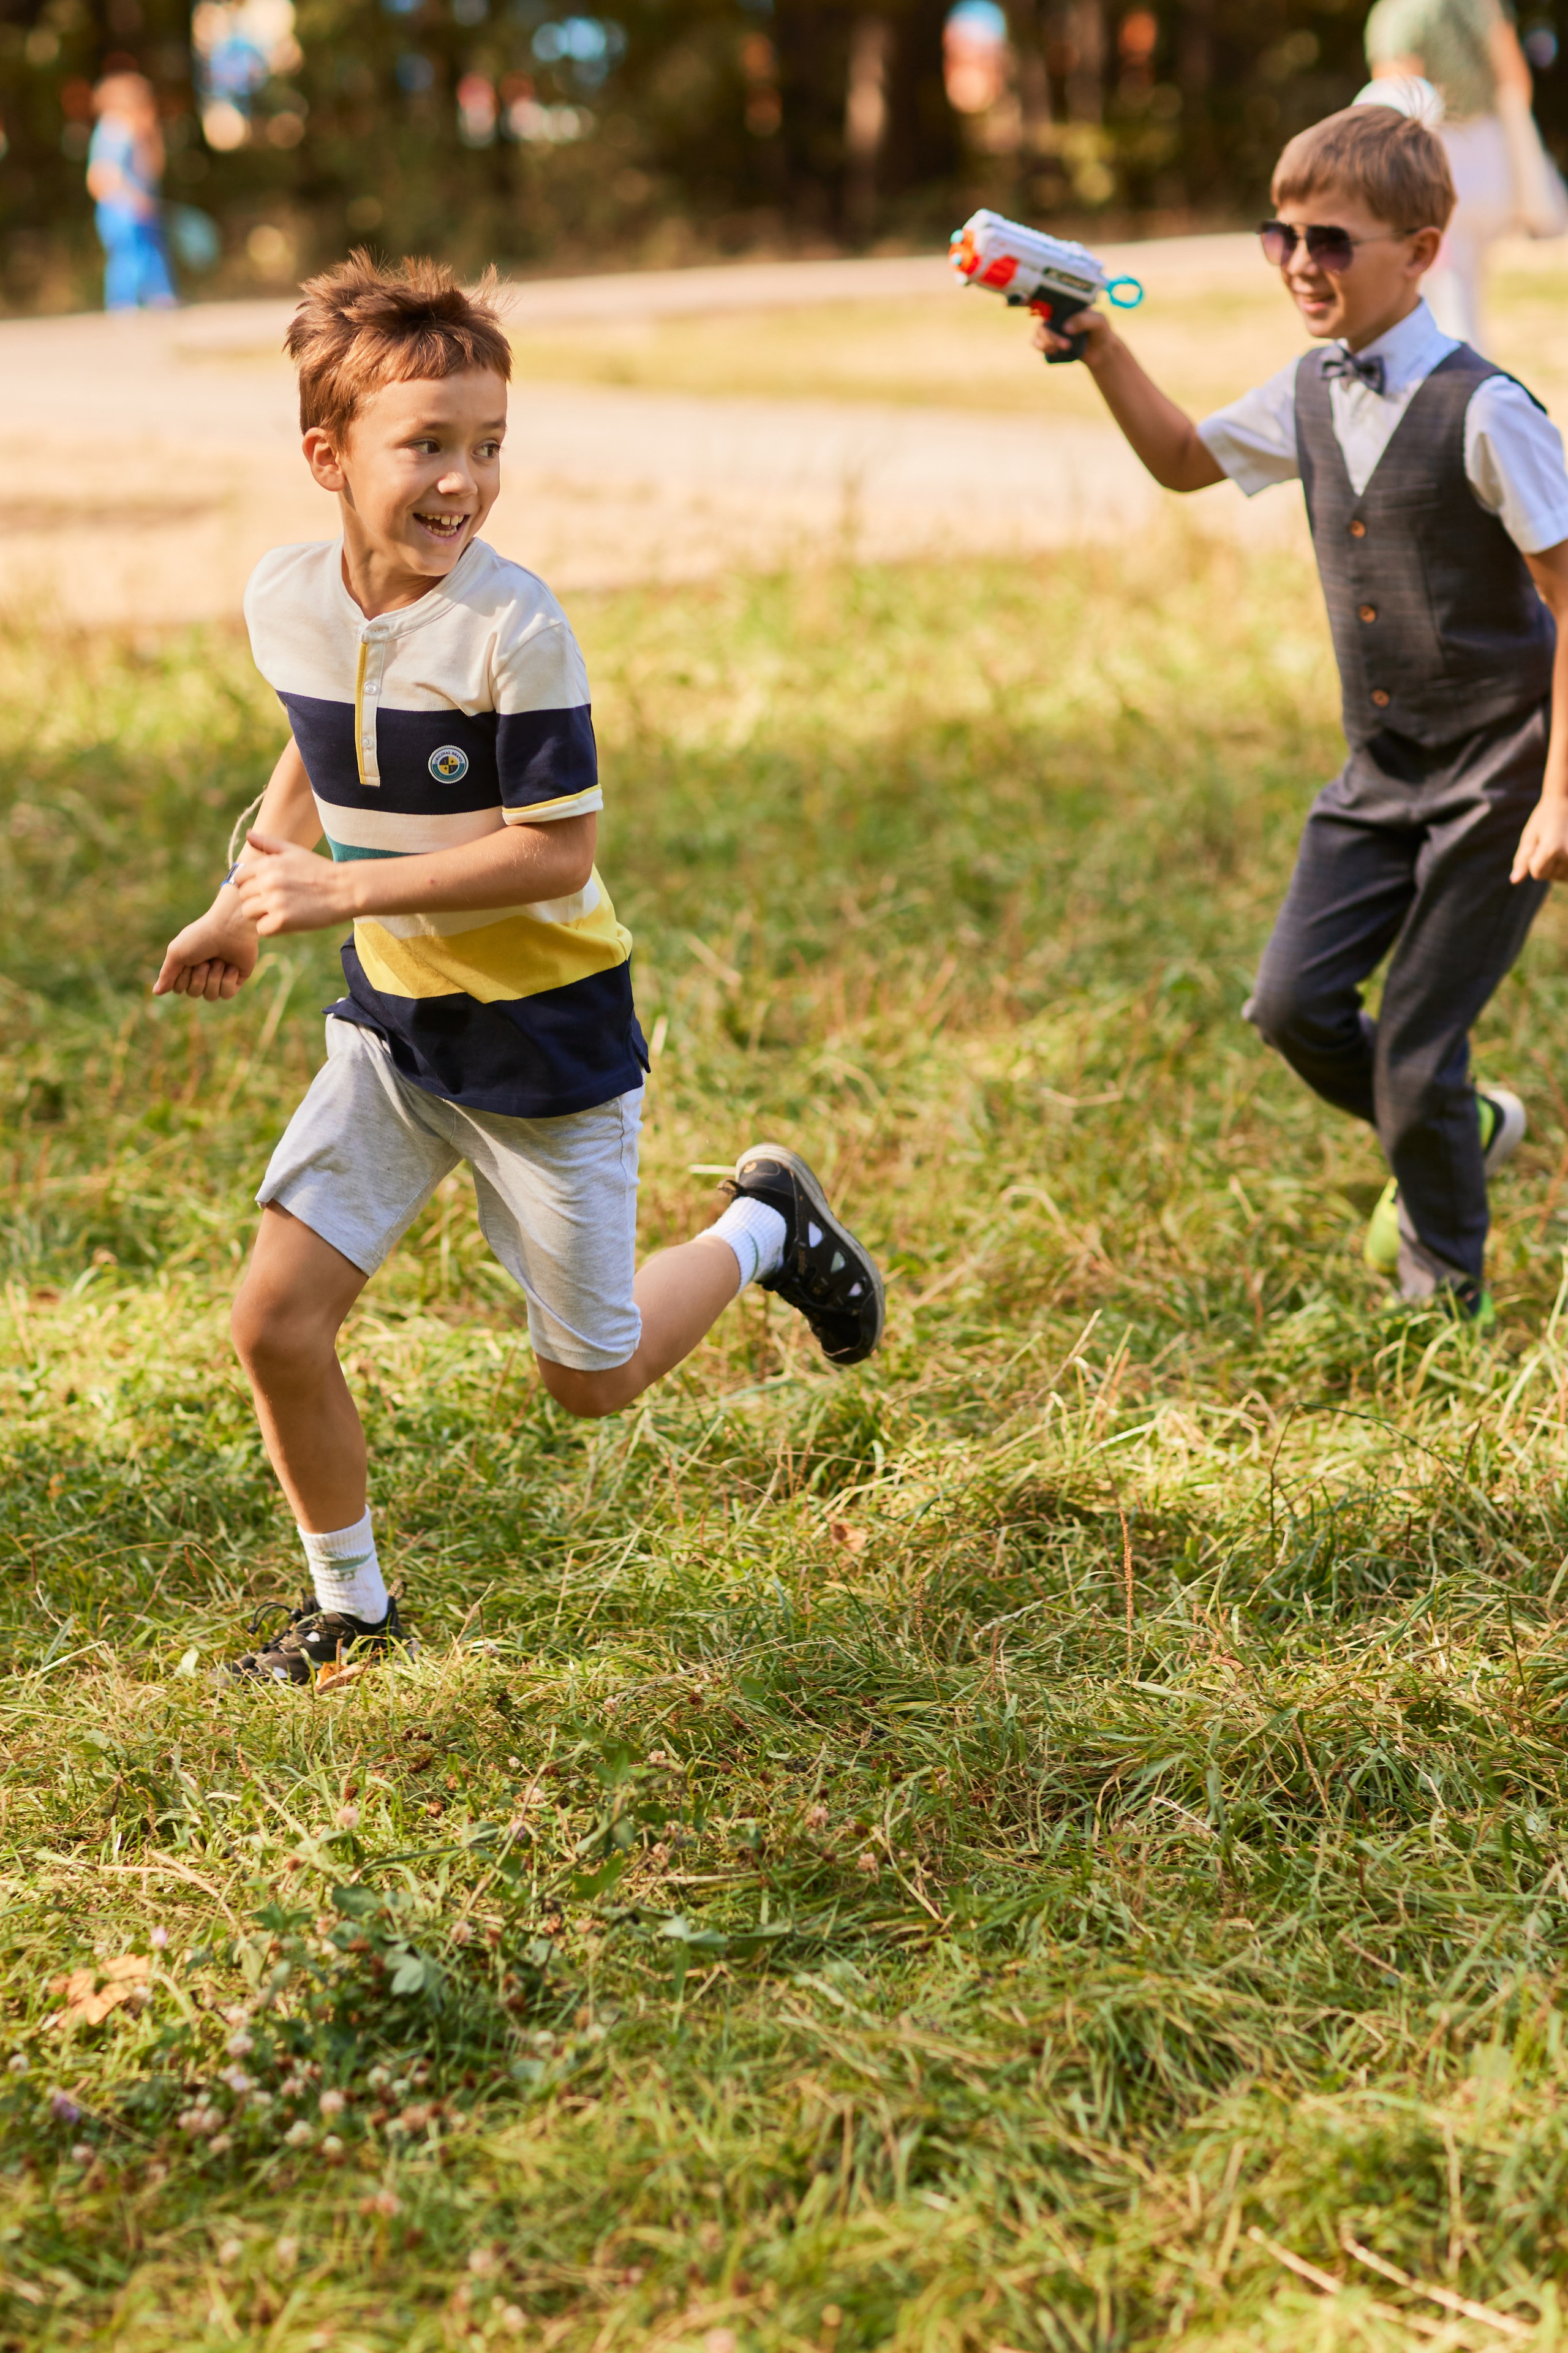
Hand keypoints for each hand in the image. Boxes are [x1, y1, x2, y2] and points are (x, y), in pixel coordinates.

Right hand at [153, 895, 259, 1000]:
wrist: (231, 928)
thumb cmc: (201, 937)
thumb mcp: (176, 953)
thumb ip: (167, 974)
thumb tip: (156, 992)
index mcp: (186, 965)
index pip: (178, 988)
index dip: (182, 978)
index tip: (188, 961)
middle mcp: (202, 972)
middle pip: (193, 993)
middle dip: (199, 978)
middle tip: (205, 961)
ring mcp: (219, 976)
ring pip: (210, 996)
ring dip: (213, 978)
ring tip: (219, 961)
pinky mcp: (236, 979)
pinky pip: (227, 994)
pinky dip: (227, 981)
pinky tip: (231, 967)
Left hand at [231, 832, 349, 934]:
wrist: (345, 889)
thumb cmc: (320, 870)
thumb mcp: (294, 851)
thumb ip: (268, 843)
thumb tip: (248, 834)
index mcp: (268, 864)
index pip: (238, 878)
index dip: (250, 885)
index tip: (265, 889)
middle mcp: (268, 881)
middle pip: (243, 897)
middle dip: (256, 900)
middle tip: (278, 901)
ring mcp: (274, 901)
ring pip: (249, 913)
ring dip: (262, 915)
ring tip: (282, 910)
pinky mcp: (283, 920)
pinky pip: (262, 929)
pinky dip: (272, 928)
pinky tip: (288, 920)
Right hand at [1030, 307, 1113, 365]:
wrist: (1101, 352)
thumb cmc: (1100, 331)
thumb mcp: (1098, 321)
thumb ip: (1084, 320)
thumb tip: (1065, 328)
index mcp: (1067, 305)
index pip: (1049, 300)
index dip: (1039, 303)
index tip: (1045, 315)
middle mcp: (1057, 314)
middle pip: (1043, 320)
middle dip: (1050, 335)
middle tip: (1066, 345)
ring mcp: (1052, 328)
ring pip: (1039, 332)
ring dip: (1045, 342)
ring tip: (1060, 350)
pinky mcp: (1050, 342)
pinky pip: (1037, 342)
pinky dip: (1041, 347)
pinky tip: (1052, 351)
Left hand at [1511, 796, 1567, 883]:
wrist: (1566, 803)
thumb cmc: (1545, 819)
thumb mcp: (1529, 837)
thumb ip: (1522, 860)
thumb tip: (1514, 881)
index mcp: (1552, 849)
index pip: (1537, 874)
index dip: (1534, 861)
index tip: (1540, 843)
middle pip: (1550, 876)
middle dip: (1546, 863)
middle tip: (1552, 841)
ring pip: (1562, 877)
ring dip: (1558, 866)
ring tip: (1561, 844)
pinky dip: (1565, 867)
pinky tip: (1565, 851)